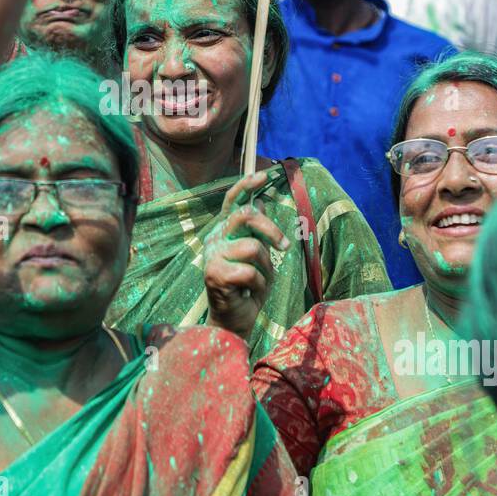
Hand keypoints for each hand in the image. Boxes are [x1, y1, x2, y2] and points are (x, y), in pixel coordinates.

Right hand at [202, 172, 291, 339]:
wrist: (235, 320)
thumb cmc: (248, 287)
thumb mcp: (260, 256)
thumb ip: (258, 231)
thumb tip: (262, 201)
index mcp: (224, 231)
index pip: (232, 202)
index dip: (246, 186)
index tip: (264, 175)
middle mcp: (214, 239)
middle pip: (246, 216)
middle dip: (271, 229)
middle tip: (283, 245)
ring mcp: (212, 256)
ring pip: (253, 247)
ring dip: (266, 266)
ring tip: (259, 280)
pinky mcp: (215, 274)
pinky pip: (250, 271)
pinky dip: (258, 284)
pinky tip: (248, 293)